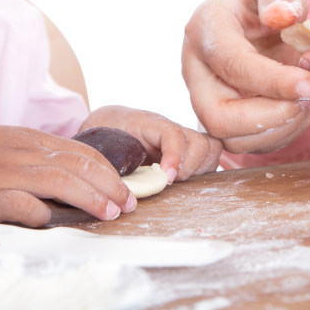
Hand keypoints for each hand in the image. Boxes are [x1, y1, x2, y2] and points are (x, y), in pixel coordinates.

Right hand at [0, 116, 135, 226]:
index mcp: (33, 139)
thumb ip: (40, 157)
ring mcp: (5, 173)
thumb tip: (74, 180)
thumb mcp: (9, 143)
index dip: (111, 172)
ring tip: (109, 214)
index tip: (126, 190)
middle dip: (111, 186)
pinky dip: (41, 212)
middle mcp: (24, 153)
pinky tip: (53, 221)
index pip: (84, 152)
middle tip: (128, 205)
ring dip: (90, 198)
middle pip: (80, 166)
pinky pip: (21, 204)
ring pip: (60, 181)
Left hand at [80, 106, 223, 181]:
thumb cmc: (103, 133)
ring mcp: (182, 138)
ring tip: (178, 181)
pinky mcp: (188, 150)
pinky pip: (210, 157)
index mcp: (148, 123)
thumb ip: (109, 161)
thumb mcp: (99, 144)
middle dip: (190, 166)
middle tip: (169, 181)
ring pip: (210, 148)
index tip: (167, 178)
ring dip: (199, 169)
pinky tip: (186, 181)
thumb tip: (118, 187)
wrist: (110, 123)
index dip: (174, 156)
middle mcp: (171, 128)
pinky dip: (204, 170)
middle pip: (200, 142)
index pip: (172, 133)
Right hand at [181, 0, 309, 153]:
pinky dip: (281, 134)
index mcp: (204, 28)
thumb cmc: (268, 2)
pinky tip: (300, 108)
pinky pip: (247, 144)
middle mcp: (196, 70)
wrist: (257, 23)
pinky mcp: (221, 121)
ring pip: (232, 139)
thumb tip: (281, 15)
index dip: (272, 81)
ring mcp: (205, 99)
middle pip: (218, 117)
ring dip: (281, 128)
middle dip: (271, 117)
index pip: (231, 64)